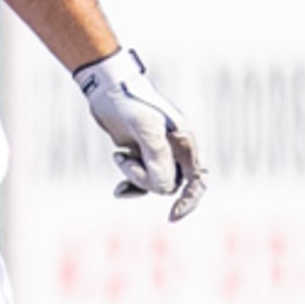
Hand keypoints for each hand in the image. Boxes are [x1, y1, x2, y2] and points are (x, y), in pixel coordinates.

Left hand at [71, 49, 206, 221]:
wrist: (106, 88)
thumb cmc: (130, 102)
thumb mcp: (145, 127)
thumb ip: (157, 156)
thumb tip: (165, 186)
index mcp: (185, 141)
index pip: (198, 179)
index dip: (190, 200)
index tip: (173, 215)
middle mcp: (175, 149)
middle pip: (171, 184)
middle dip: (148, 180)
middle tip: (128, 162)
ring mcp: (158, 152)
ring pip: (153, 182)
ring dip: (135, 177)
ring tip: (120, 157)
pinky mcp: (141, 154)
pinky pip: (141, 180)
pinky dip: (131, 186)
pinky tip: (118, 191)